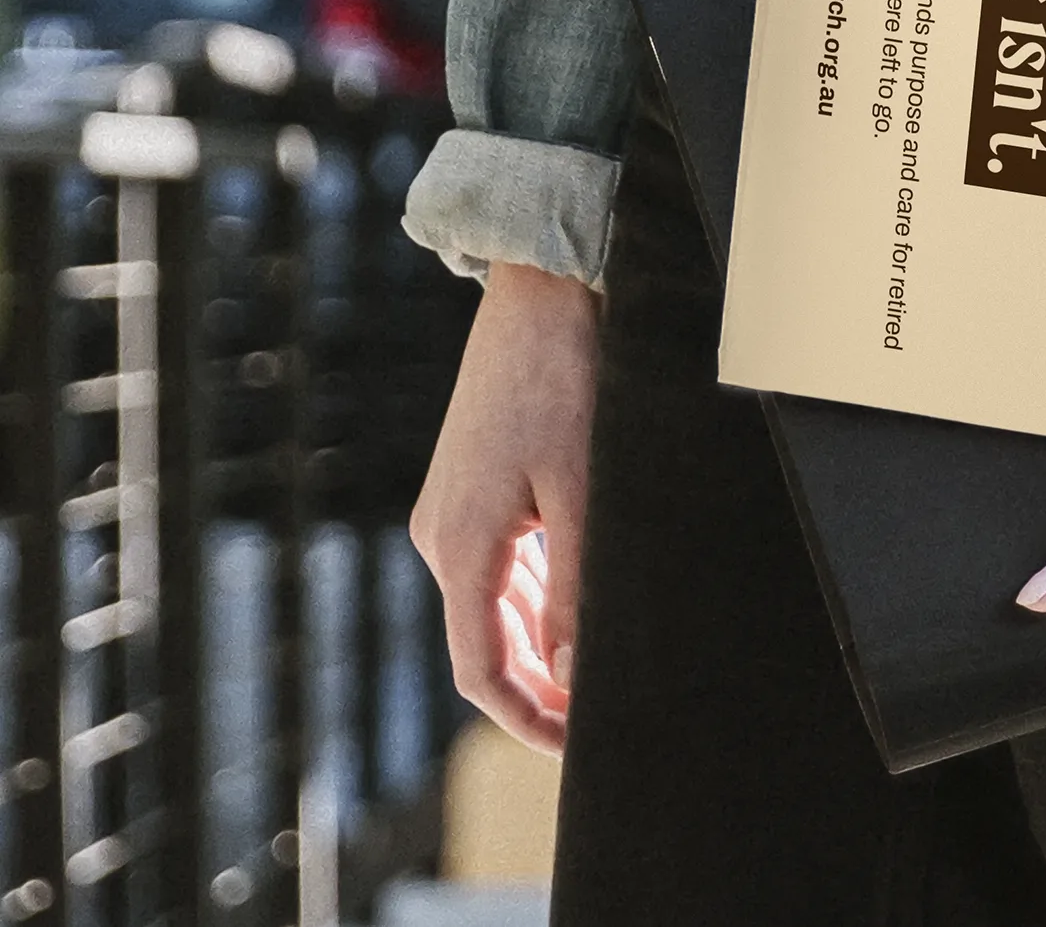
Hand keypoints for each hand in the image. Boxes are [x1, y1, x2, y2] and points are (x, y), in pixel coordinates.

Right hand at [411, 261, 597, 754]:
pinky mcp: (474, 488)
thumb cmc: (568, 382)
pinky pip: (502, 564)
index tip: (575, 749)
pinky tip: (582, 604)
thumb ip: (575, 587)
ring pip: (494, 605)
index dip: (527, 719)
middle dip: (538, 690)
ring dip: (541, 645)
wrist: (543, 297)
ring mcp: (453, 510)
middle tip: (600, 721)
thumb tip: (569, 672)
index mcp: (460, 545)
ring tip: (600, 672)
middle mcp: (442, 535)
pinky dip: (537, 597)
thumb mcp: (584, 490)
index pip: (480, 668)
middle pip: (484, 643)